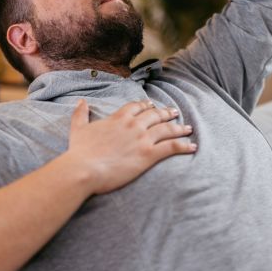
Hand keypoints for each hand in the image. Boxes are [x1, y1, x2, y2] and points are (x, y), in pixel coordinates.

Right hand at [68, 99, 195, 194]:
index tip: (151, 105)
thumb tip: (81, 101)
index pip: (136, 107)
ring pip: (166, 129)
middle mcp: (133, 125)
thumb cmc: (79, 151)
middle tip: (174, 112)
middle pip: (155, 115)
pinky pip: (171, 147)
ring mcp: (142, 139)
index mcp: (118, 118)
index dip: (145, 105)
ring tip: (187, 128)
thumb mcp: (78, 128)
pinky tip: (192, 146)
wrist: (84, 169)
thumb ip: (80, 114)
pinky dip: (184, 146)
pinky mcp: (149, 154)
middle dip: (166, 113)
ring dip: (178, 128)